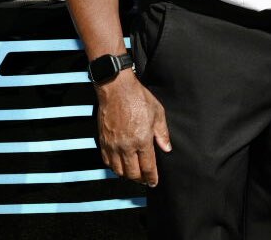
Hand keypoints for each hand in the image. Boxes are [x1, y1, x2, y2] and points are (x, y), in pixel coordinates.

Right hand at [94, 70, 171, 185]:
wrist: (116, 88)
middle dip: (140, 179)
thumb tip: (166, 148)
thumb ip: (162, 134)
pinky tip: (120, 165)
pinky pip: (107, 161)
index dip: (151, 178)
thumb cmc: (138, 98)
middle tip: (145, 180)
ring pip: (118, 170)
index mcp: (142, 140)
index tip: (153, 182)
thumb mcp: (158, 113)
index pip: (147, 167)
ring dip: (127, 175)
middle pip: (132, 173)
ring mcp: (113, 145)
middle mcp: (126, 146)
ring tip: (133, 174)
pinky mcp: (103, 141)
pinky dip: (114, 167)